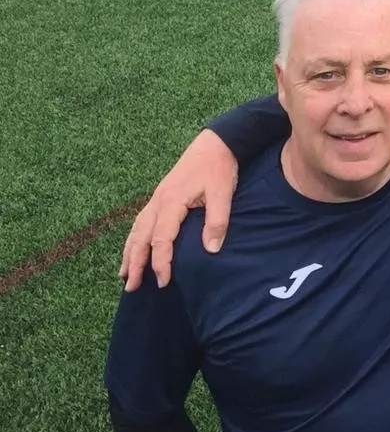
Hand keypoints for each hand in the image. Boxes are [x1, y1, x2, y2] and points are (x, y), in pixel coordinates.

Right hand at [119, 130, 239, 290]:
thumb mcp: (223, 193)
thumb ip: (217, 221)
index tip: (164, 281)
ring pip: (136, 231)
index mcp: (171, 202)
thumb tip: (211, 250)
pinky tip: (132, 248)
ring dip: (129, 254)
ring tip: (124, 275)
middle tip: (132, 288)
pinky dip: (133, 239)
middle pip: (141, 238)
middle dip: (135, 264)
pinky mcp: (160, 196)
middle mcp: (158, 202)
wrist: (215, 143)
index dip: (161, 262)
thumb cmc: (219, 168)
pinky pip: (140, 222)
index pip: (161, 239)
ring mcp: (156, 199)